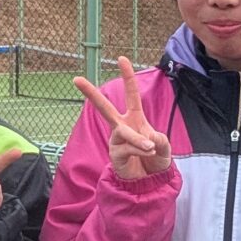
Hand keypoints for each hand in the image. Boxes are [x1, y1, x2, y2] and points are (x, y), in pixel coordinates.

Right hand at [73, 57, 171, 179]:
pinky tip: (146, 154)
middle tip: (76, 79)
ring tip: (150, 148)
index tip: (121, 58)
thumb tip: (147, 138)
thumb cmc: (155, 160)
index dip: (127, 76)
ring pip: (124, 132)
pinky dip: (140, 150)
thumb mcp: (164, 146)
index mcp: (135, 118)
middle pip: (104, 107)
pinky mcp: (114, 154)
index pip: (131, 94)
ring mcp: (116, 140)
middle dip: (90, 93)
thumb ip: (159, 139)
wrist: (150, 182)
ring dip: (139, 140)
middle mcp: (122, 126)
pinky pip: (127, 147)